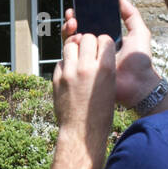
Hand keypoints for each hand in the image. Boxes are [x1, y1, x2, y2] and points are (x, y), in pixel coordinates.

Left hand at [52, 18, 116, 145]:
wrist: (82, 130)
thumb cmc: (100, 112)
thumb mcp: (111, 86)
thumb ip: (105, 66)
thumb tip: (98, 50)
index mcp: (105, 69)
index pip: (104, 39)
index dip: (103, 43)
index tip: (102, 49)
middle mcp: (86, 67)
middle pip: (86, 38)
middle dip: (89, 43)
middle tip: (89, 52)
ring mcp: (69, 72)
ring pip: (70, 45)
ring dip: (75, 49)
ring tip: (78, 59)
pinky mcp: (56, 78)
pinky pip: (61, 60)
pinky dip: (65, 63)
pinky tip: (70, 73)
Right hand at [62, 0, 159, 107]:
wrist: (137, 84)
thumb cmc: (140, 60)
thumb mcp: (139, 33)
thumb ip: (131, 15)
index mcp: (106, 39)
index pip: (90, 24)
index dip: (82, 15)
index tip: (77, 8)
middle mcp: (95, 49)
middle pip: (78, 31)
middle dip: (72, 21)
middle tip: (72, 16)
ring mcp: (88, 60)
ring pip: (71, 42)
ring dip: (69, 31)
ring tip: (73, 25)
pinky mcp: (84, 70)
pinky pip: (71, 57)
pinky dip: (68, 46)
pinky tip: (73, 38)